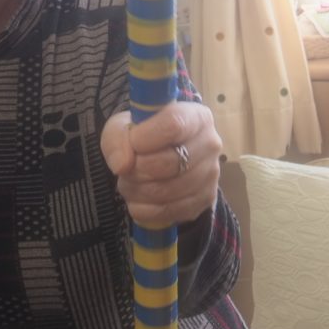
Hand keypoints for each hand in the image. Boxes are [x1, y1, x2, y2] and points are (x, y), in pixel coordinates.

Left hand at [100, 102, 221, 225]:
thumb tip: (122, 165)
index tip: (132, 143)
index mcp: (196, 117)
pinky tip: (138, 198)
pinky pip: (168, 212)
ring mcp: (211, 175)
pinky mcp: (204, 200)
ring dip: (137, 190)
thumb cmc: (143, 135)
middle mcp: (210, 144)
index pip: (174, 125)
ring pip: (166, 191)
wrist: (160, 155)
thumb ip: (117, 138)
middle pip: (169, 163)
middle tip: (126, 168)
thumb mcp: (123, 127)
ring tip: (129, 182)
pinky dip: (144, 209)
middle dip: (137, 169)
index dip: (145, 138)